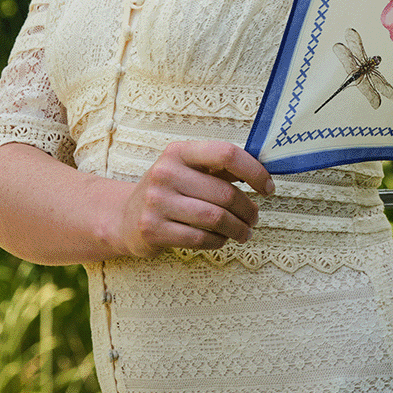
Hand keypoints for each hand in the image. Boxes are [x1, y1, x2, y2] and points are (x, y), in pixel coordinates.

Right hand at [116, 140, 275, 256]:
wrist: (124, 217)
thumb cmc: (169, 191)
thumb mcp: (189, 170)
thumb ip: (221, 168)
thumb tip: (263, 172)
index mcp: (179, 151)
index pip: (226, 154)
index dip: (254, 171)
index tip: (268, 187)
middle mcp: (166, 173)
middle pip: (224, 193)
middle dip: (248, 209)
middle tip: (255, 218)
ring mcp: (156, 202)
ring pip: (215, 218)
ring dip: (238, 228)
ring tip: (245, 232)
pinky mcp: (152, 230)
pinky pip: (199, 238)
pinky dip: (218, 241)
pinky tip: (221, 239)